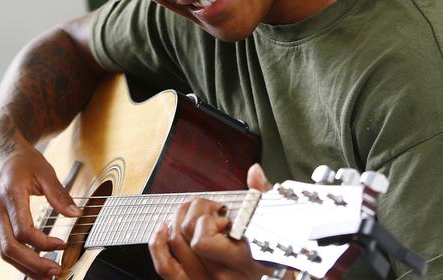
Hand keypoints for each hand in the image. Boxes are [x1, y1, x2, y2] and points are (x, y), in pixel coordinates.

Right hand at [0, 134, 81, 279]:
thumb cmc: (20, 158)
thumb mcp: (44, 170)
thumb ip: (59, 194)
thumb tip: (76, 214)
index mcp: (9, 194)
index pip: (23, 230)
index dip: (43, 242)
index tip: (61, 245)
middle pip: (9, 248)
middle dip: (33, 264)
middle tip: (54, 272)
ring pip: (3, 251)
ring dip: (24, 267)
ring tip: (46, 276)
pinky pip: (2, 245)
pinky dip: (18, 257)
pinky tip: (34, 263)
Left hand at [149, 164, 280, 279]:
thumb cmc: (282, 261)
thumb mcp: (278, 229)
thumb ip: (264, 198)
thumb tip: (254, 172)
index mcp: (240, 260)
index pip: (202, 239)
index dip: (208, 220)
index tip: (224, 216)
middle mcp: (219, 273)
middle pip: (185, 235)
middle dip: (196, 211)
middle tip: (213, 209)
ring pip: (174, 244)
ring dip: (179, 220)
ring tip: (196, 213)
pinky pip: (166, 268)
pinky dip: (159, 245)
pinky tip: (164, 228)